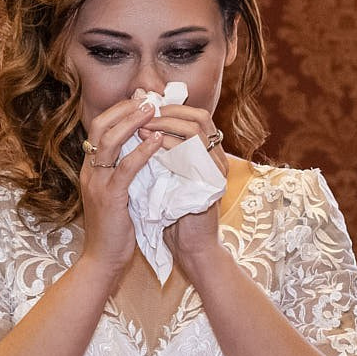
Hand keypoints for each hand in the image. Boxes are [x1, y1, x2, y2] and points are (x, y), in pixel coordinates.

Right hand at [77, 96, 162, 275]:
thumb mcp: (118, 194)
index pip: (99, 129)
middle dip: (124, 109)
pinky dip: (142, 151)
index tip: (140, 101)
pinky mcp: (110, 197)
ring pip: (109, 141)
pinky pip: (126, 168)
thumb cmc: (116, 229)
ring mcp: (97, 183)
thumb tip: (145, 150)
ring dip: (132, 122)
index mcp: (91, 169)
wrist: (103, 260)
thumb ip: (125, 172)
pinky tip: (157, 142)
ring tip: (153, 111)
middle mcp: (90, 172)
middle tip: (148, 99)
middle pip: (100, 127)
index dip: (119, 111)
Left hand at [141, 102, 229, 266]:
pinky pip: (193, 153)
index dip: (170, 108)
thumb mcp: (167, 177)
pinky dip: (170, 146)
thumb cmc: (175, 214)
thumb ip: (162, 153)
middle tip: (142, 114)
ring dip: (166, 125)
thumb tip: (140, 126)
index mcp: (208, 154)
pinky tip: (151, 146)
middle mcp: (217, 157)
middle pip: (199, 117)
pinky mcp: (211, 182)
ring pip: (197, 130)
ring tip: (142, 128)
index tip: (144, 110)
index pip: (196, 116)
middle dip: (168, 112)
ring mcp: (217, 169)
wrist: (190, 246)